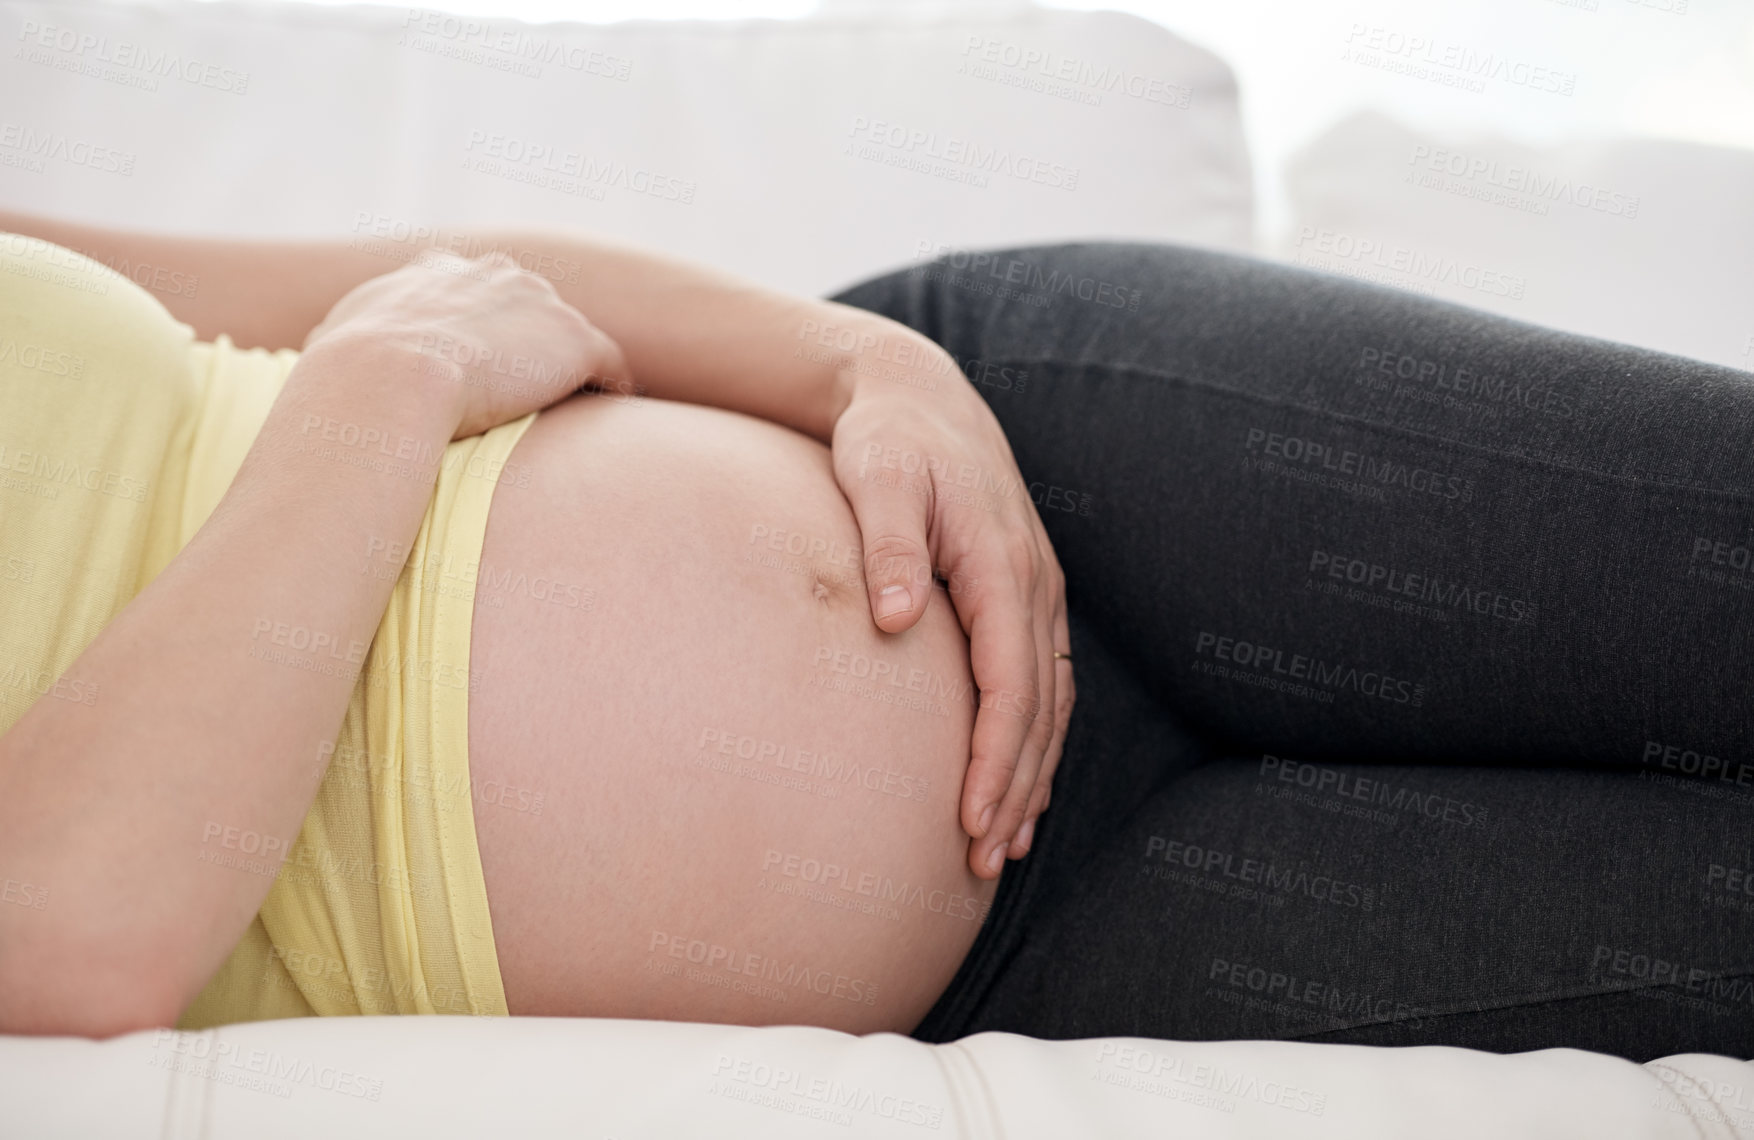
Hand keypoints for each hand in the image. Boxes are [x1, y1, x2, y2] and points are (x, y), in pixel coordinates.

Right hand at [304, 249, 629, 438]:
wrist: (390, 379)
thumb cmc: (348, 375)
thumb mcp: (330, 341)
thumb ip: (338, 337)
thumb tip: (323, 347)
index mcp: (437, 272)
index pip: (473, 291)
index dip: (482, 329)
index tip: (486, 363)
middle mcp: (493, 274)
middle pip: (528, 306)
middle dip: (534, 341)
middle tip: (537, 388)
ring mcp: (539, 304)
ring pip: (568, 335)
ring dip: (573, 367)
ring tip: (582, 406)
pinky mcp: (576, 340)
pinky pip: (610, 362)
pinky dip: (613, 384)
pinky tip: (612, 410)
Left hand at [829, 355, 1072, 879]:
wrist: (918, 395)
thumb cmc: (889, 439)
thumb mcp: (880, 477)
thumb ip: (888, 545)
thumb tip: (892, 621)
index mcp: (1002, 562)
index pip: (1012, 682)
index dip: (997, 756)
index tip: (972, 817)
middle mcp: (1033, 583)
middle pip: (1040, 707)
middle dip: (1016, 786)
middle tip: (983, 859)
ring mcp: (1035, 589)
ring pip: (1049, 701)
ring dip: (1031, 773)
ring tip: (1003, 844)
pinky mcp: (1022, 594)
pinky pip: (1042, 680)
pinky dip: (1033, 737)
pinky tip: (1013, 781)